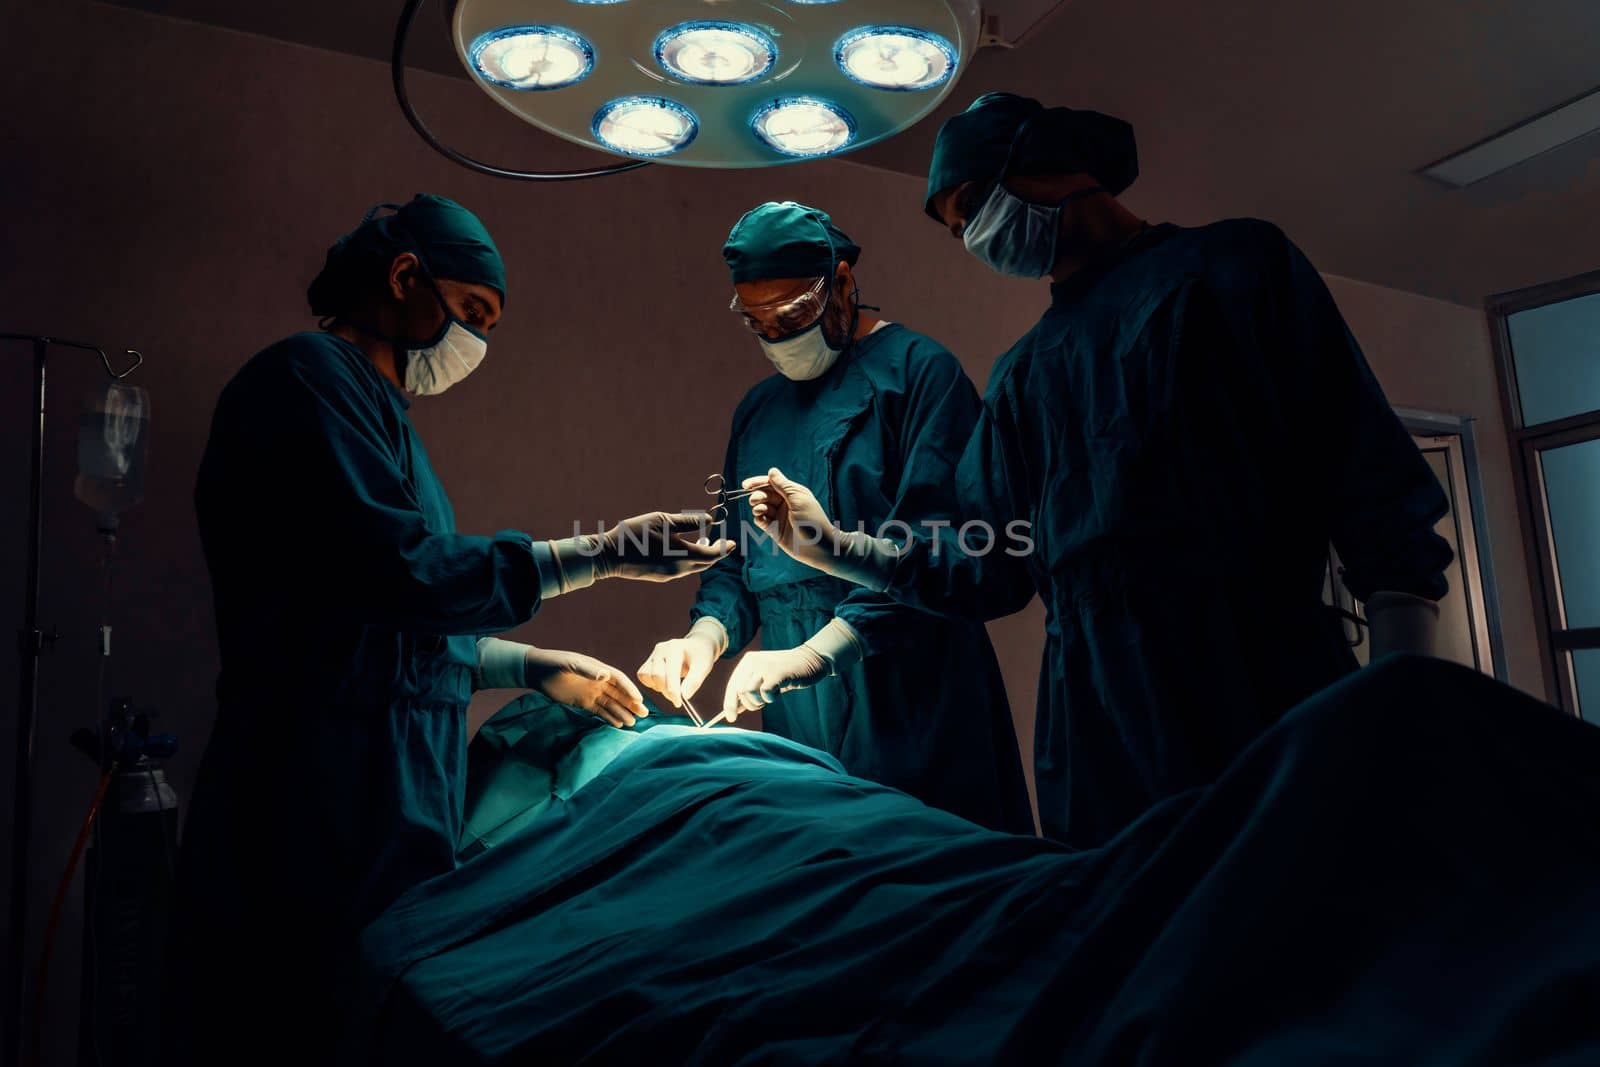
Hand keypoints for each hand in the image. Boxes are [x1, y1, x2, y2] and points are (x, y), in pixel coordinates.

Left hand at [524, 647, 648, 728]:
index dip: (629, 690)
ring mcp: (591, 692)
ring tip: (633, 723)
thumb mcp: (570, 663)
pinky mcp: (583, 703)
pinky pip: (599, 711)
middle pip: (619, 694)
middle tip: (644, 714)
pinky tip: (618, 724)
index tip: (639, 700)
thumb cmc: (554, 663)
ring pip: (611, 704)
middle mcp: (598, 681)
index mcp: (598, 669)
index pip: (619, 680)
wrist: (536, 671)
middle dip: (631, 704)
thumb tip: (606, 675)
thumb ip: (588, 669)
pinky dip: (609, 717)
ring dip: (622, 712)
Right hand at [597, 512, 734, 582]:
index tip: (733, 542)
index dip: (724, 548)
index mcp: (683, 555)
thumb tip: (710, 520)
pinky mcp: (661, 577)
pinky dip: (690, 560)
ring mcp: (669, 575)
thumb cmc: (635, 534)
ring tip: (704, 542)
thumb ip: (688, 522)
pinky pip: (682, 569)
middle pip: (706, 563)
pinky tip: (685, 549)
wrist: (610, 556)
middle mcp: (679, 569)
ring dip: (702, 556)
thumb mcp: (663, 520)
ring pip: (694, 567)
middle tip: (723, 543)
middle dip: (716, 553)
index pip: (713, 555)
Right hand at [637, 631, 718, 709]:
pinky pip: (642, 675)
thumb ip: (694, 681)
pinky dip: (651, 683)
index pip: (670, 673)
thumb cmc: (701, 657)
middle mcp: (661, 649)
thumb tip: (684, 696)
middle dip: (666, 691)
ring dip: (658, 687)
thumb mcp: (704, 667)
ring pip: (646, 675)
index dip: (673, 691)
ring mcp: (654, 654)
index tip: (678, 703)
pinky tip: (663, 683)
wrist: (697, 647)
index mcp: (675, 648)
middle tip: (677, 699)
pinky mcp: (649, 660)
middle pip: (656, 675)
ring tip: (671, 688)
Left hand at [721, 646, 828, 721]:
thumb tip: (732, 711)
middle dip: (750, 704)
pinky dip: (770, 698)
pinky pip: (764, 693)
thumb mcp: (765, 681)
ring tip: (772, 696)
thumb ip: (749, 692)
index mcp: (748, 661)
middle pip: (739, 691)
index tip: (731, 718)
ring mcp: (764, 665)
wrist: (811, 661)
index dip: (730, 703)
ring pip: (749, 692)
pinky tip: (778, 692)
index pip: (732, 685)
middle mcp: (753, 661)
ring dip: (760, 701)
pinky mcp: (777, 672)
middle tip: (764, 702)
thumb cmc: (787, 674)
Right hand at [741, 468, 839, 570]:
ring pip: (762, 507)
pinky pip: (762, 520)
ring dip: (757, 506)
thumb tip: (772, 471)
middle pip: (765, 495)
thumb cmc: (812, 520)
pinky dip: (758, 517)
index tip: (746, 484)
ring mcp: (779, 517)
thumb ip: (783, 486)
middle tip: (755, 500)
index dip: (758, 482)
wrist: (818, 547)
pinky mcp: (775, 530)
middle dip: (758, 495)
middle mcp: (785, 504)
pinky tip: (759, 517)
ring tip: (759, 509)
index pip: (772, 483)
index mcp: (792, 493)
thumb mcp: (798, 499)